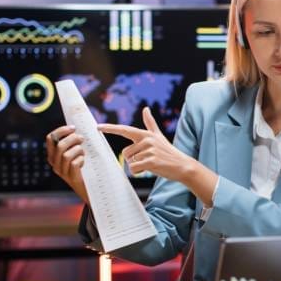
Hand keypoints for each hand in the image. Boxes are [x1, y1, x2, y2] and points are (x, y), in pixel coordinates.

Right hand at [45, 125, 88, 203]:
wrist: (89, 189)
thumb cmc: (83, 168)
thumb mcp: (74, 154)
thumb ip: (72, 143)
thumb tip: (76, 129)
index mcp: (53, 156)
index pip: (50, 138)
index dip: (61, 131)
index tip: (73, 128)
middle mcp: (55, 164)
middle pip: (59, 145)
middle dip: (72, 139)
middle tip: (82, 139)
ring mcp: (62, 172)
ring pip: (66, 155)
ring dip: (78, 150)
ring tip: (84, 152)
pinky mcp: (71, 178)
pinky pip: (74, 164)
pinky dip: (81, 160)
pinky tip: (84, 162)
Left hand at [98, 107, 217, 205]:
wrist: (183, 165)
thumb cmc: (169, 152)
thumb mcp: (158, 136)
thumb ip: (150, 123)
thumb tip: (146, 109)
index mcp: (145, 134)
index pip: (124, 130)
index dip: (110, 128)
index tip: (98, 127)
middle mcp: (146, 140)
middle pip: (126, 153)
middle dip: (134, 159)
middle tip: (148, 160)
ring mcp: (149, 150)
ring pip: (130, 162)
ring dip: (138, 166)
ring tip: (151, 164)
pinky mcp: (151, 161)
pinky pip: (134, 169)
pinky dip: (139, 172)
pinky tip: (151, 169)